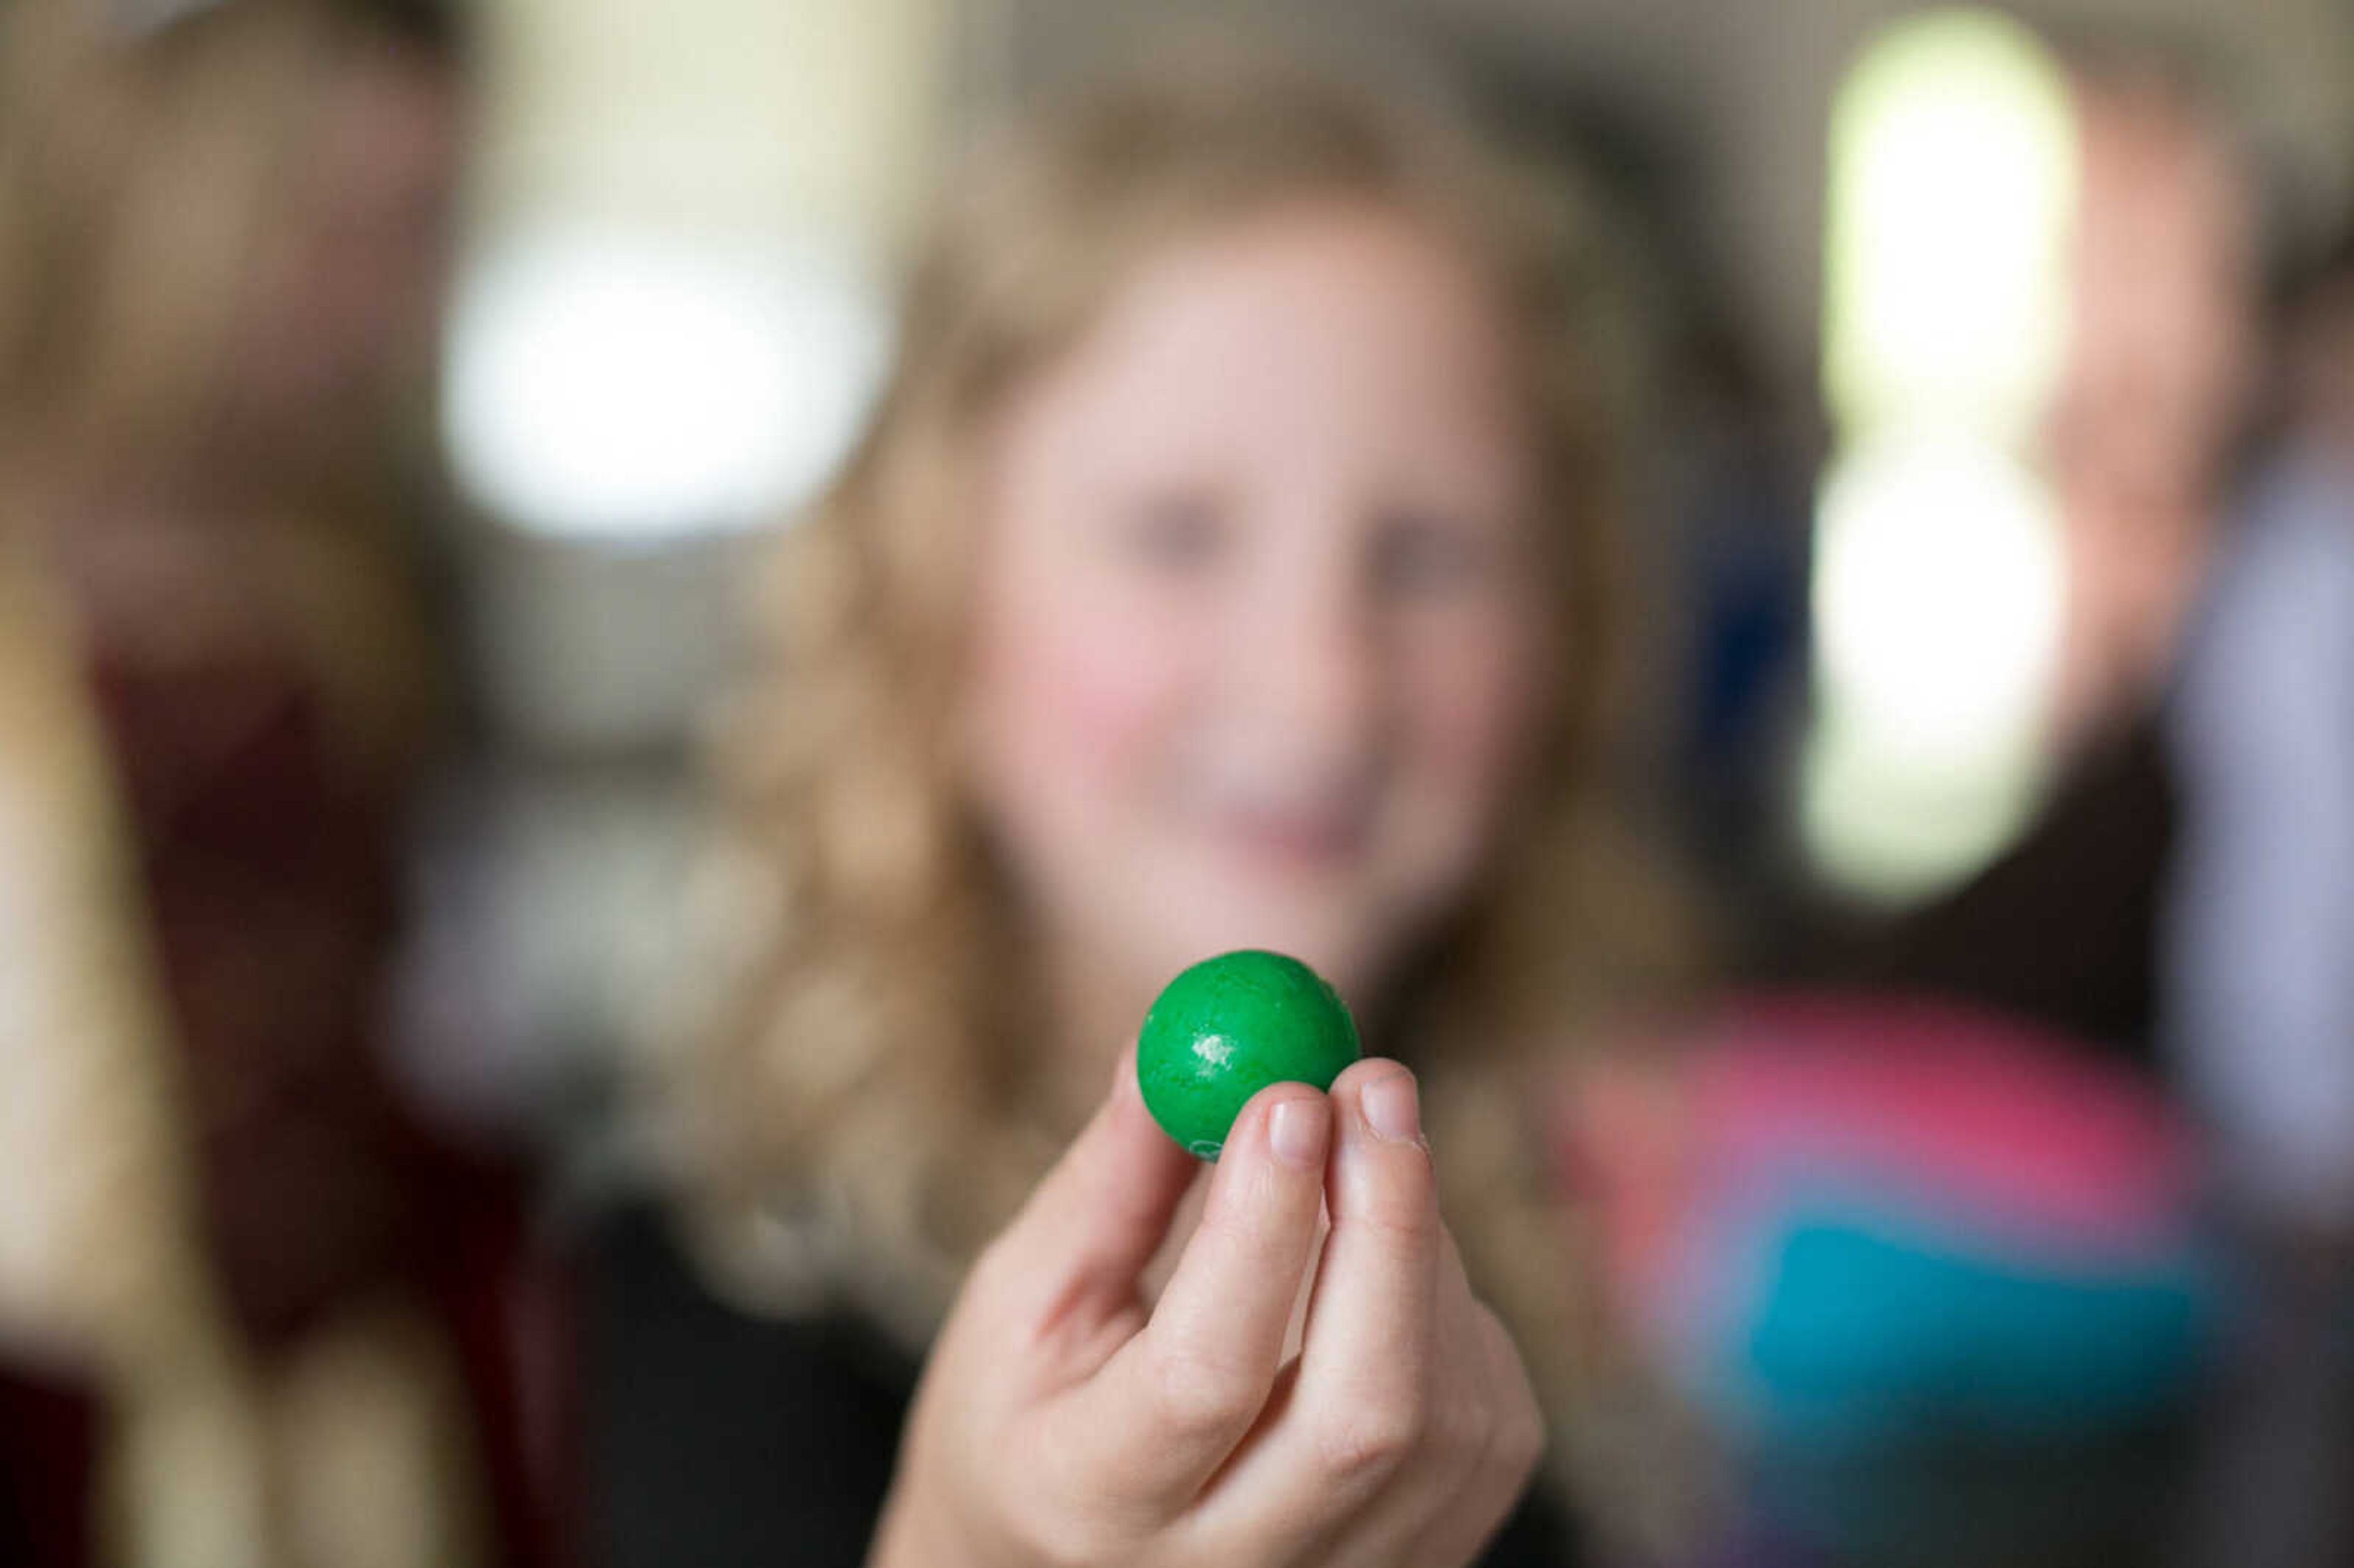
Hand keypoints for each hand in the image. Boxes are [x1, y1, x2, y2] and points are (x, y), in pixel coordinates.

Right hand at [869, 1053, 1544, 1567]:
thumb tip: (1186, 1039)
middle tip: (1373, 1077)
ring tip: (1359, 1152)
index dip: (1260, 1228)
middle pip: (1362, 1416)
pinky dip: (1452, 1307)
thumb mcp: (1025, 1301)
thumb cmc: (1029, 1417)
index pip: (1205, 1377)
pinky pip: (1487, 1424)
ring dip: (1419, 1245)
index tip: (1285, 1091)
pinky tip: (1385, 1258)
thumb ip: (1112, 1180)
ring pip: (1444, 1413)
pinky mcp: (1427, 1565)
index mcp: (1091, 1499)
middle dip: (1384, 1223)